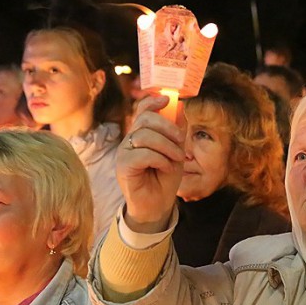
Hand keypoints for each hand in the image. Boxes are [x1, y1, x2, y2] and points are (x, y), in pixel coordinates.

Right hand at [118, 95, 185, 232]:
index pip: (141, 110)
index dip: (152, 102)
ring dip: (167, 146)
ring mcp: (124, 152)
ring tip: (176, 159)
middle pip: (145, 119)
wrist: (158, 205)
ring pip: (145, 135)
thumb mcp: (176, 151)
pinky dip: (160, 159)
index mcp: (141, 134)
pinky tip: (165, 167)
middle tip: (181, 141)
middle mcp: (130, 140)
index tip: (167, 99)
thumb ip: (176, 131)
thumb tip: (180, 107)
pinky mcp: (123, 166)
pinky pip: (142, 154)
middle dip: (168, 127)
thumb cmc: (165, 178)